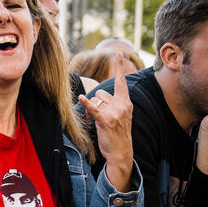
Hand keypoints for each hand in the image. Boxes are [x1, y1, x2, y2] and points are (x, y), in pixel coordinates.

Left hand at [78, 53, 133, 190]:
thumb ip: (115, 104)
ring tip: (94, 121)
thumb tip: (99, 97)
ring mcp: (114, 113)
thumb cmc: (119, 134)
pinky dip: (87, 104)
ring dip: (91, 109)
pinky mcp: (105, 121)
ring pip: (96, 100)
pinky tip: (81, 99)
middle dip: (96, 102)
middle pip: (101, 93)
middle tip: (96, 115)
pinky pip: (94, 108)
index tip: (118, 53)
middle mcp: (122, 105)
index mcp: (126, 103)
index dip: (119, 67)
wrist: (121, 153)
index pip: (122, 82)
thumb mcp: (122, 116)